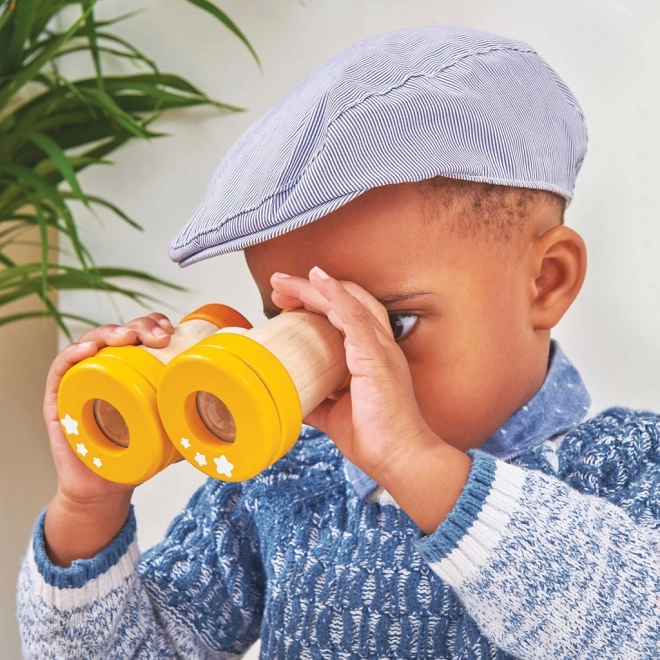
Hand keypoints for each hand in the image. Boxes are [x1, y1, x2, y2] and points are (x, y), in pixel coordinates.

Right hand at [43, 312, 173, 565]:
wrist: (106, 489)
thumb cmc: (138, 454)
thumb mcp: (172, 432)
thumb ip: (194, 421)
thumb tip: (231, 420)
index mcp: (131, 369)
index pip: (141, 335)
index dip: (154, 324)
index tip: (171, 329)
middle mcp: (105, 368)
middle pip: (119, 334)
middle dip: (139, 326)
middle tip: (158, 335)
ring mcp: (81, 380)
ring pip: (91, 344)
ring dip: (109, 333)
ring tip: (127, 337)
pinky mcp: (59, 399)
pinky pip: (60, 370)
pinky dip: (72, 354)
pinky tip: (88, 349)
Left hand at [271, 267, 431, 480]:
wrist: (398, 457)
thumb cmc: (375, 436)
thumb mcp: (334, 412)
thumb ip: (317, 397)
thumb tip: (291, 393)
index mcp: (372, 354)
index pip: (345, 313)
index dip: (317, 301)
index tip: (285, 301)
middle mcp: (379, 344)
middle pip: (345, 300)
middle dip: (309, 289)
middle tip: (277, 287)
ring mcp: (380, 347)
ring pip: (347, 301)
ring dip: (313, 288)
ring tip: (281, 283)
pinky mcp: (376, 356)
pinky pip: (355, 315)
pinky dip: (335, 294)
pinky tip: (317, 279)